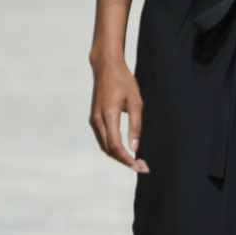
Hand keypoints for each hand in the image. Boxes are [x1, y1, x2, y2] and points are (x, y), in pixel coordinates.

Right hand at [90, 55, 148, 172]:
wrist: (106, 67)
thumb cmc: (123, 81)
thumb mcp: (136, 101)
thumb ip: (136, 125)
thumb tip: (135, 147)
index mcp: (108, 115)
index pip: (116, 146)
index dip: (128, 159)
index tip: (140, 166)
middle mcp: (97, 120)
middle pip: (109, 150)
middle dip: (125, 161)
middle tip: (142, 167)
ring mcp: (93, 120)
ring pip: (105, 147)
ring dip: (119, 156)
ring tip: (135, 161)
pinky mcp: (94, 119)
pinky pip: (102, 139)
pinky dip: (113, 148)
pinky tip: (125, 150)